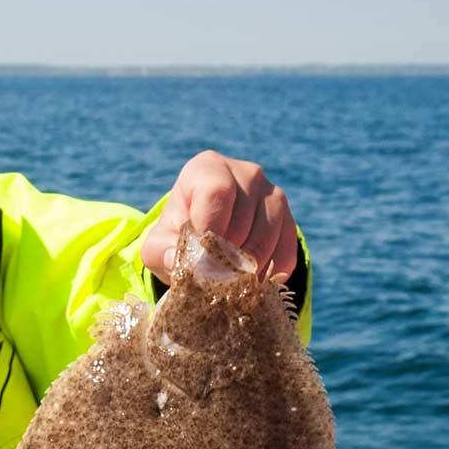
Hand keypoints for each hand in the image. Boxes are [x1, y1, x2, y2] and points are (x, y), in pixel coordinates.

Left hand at [141, 151, 297, 284]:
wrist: (208, 236)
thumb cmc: (179, 233)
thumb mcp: (158, 244)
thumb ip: (161, 252)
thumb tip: (178, 261)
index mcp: (208, 167)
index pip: (217, 192)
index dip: (209, 230)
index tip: (200, 256)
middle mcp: (246, 172)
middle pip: (242, 221)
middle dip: (225, 256)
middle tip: (211, 274)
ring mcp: (273, 194)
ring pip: (266, 238)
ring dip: (246, 268)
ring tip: (228, 281)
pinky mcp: (289, 220)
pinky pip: (285, 252)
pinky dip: (269, 275)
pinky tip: (249, 281)